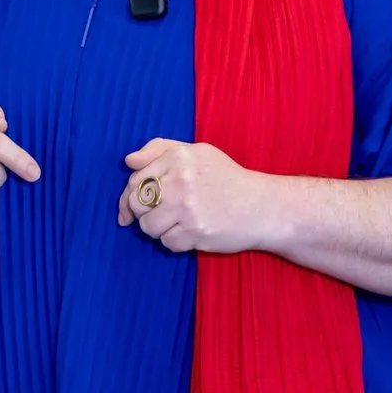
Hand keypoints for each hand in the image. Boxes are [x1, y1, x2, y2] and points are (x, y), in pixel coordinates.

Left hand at [120, 138, 281, 252]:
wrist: (262, 207)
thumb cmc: (227, 178)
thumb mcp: (197, 153)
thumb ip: (160, 149)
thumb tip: (129, 161)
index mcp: (178, 157)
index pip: (135, 180)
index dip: (128, 196)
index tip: (130, 208)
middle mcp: (181, 180)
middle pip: (136, 204)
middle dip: (142, 213)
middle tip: (158, 214)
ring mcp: (188, 207)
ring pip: (148, 227)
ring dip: (159, 230)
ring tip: (178, 222)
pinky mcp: (196, 232)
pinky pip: (167, 243)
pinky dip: (176, 242)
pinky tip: (191, 233)